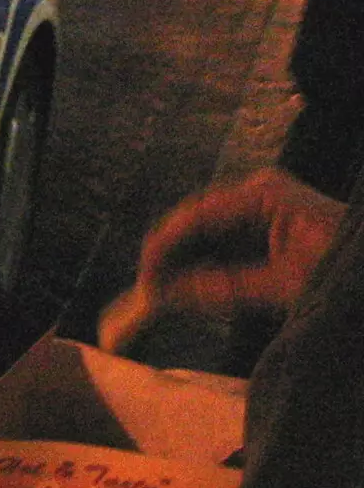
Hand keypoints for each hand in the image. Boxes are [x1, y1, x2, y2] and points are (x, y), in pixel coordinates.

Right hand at [99, 167, 344, 351]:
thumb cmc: (344, 274)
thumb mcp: (285, 286)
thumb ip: (224, 289)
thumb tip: (169, 295)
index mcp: (263, 193)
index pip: (196, 214)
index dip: (164, 246)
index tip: (144, 276)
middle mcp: (258, 192)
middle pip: (199, 221)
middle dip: (174, 256)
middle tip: (149, 289)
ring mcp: (264, 207)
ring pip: (210, 235)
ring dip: (190, 263)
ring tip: (166, 293)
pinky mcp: (270, 227)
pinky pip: (228, 244)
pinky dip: (211, 266)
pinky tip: (195, 288)